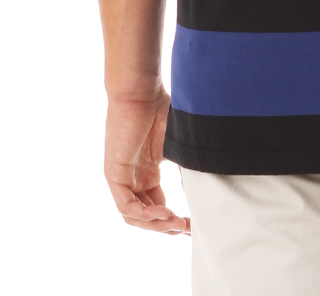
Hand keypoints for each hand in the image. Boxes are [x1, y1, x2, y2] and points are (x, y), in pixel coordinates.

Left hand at [104, 88, 189, 234]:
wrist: (141, 91)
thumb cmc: (161, 109)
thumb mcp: (179, 146)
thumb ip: (187, 169)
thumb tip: (205, 193)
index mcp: (148, 172)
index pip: (159, 206)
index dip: (175, 219)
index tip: (195, 224)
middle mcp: (135, 179)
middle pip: (147, 215)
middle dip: (168, 227)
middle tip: (188, 229)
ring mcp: (123, 178)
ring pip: (135, 216)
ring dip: (157, 224)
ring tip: (177, 223)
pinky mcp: (114, 174)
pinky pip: (126, 205)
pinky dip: (145, 214)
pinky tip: (164, 212)